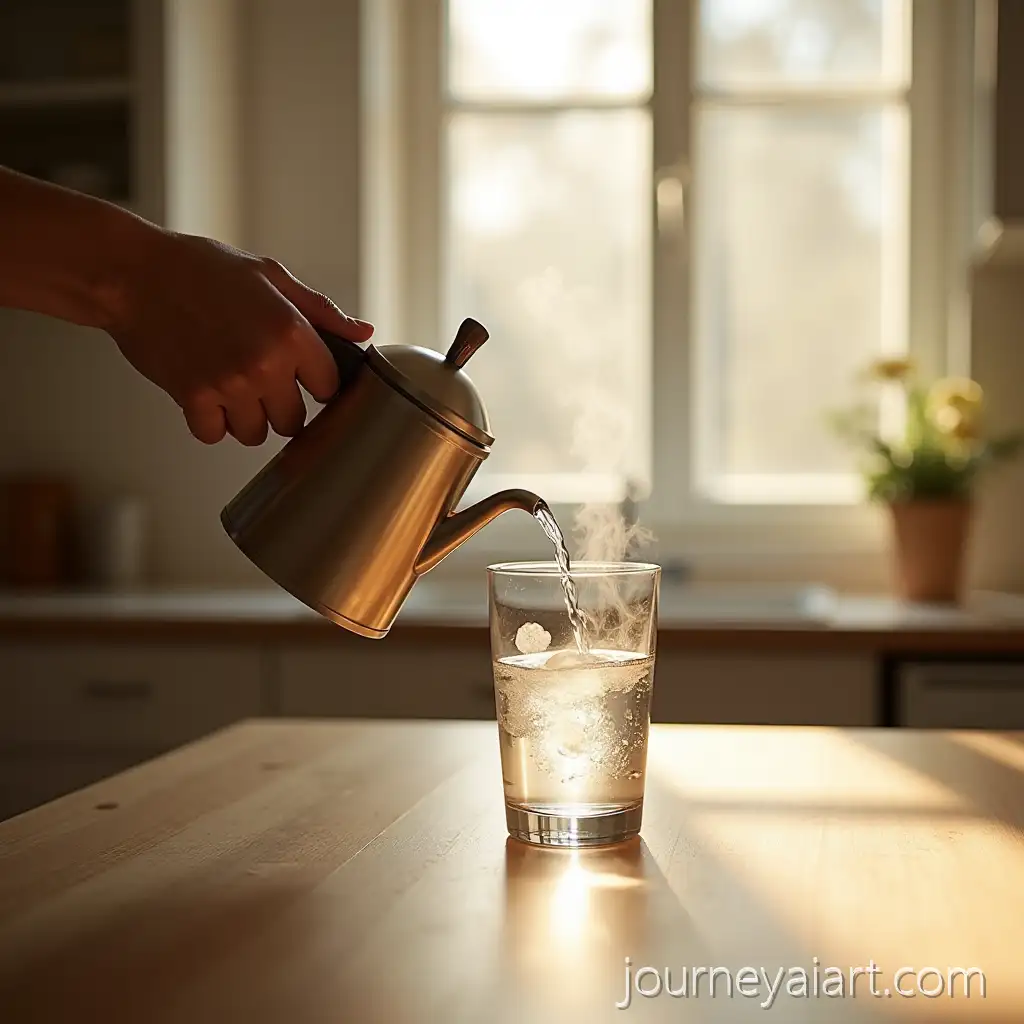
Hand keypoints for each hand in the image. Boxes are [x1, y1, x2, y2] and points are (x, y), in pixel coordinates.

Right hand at [108, 230, 372, 444]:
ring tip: (231, 385)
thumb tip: (364, 333)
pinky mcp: (193, 398)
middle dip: (282, 406)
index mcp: (292, 331)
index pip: (328, 387)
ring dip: (246, 417)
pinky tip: (205, 394)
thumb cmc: (200, 268)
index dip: (315, 383)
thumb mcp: (270, 276)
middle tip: (261, 382)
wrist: (132, 274)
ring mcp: (229, 384)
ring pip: (255, 434)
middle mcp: (265, 363)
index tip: (302, 377)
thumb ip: (320, 311)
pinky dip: (210, 422)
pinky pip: (215, 435)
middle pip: (294, 421)